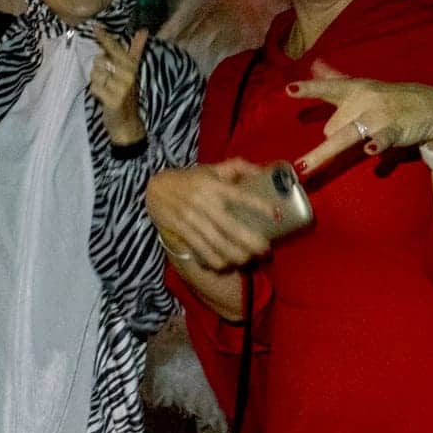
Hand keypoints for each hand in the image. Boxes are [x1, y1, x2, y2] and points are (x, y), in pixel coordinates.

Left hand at [90, 30, 148, 145]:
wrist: (128, 123)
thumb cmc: (126, 94)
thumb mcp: (131, 72)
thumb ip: (135, 50)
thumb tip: (143, 31)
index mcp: (132, 66)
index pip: (116, 48)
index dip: (105, 37)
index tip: (95, 26)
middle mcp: (128, 75)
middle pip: (101, 60)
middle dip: (99, 67)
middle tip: (107, 76)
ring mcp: (121, 88)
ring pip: (96, 74)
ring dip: (97, 80)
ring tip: (106, 87)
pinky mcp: (113, 100)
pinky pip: (94, 87)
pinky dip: (95, 91)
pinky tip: (103, 96)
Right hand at [145, 159, 275, 270]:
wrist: (155, 188)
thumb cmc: (190, 179)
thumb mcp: (213, 168)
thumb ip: (239, 167)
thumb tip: (264, 171)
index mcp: (214, 186)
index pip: (241, 196)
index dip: (260, 206)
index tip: (277, 215)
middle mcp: (205, 203)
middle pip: (232, 228)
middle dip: (252, 243)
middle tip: (266, 250)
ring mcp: (192, 219)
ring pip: (218, 244)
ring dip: (237, 256)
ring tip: (250, 260)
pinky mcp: (182, 231)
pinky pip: (202, 250)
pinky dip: (216, 261)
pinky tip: (227, 265)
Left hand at [288, 60, 432, 176]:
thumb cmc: (392, 97)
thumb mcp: (364, 85)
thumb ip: (336, 79)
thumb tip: (315, 64)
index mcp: (355, 89)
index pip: (328, 87)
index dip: (309, 89)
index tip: (288, 90)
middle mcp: (363, 101)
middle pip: (332, 126)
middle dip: (331, 139)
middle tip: (347, 139)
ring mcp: (378, 116)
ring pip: (346, 135)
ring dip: (324, 152)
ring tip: (303, 166)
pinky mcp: (395, 130)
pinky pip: (382, 138)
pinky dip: (377, 145)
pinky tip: (370, 150)